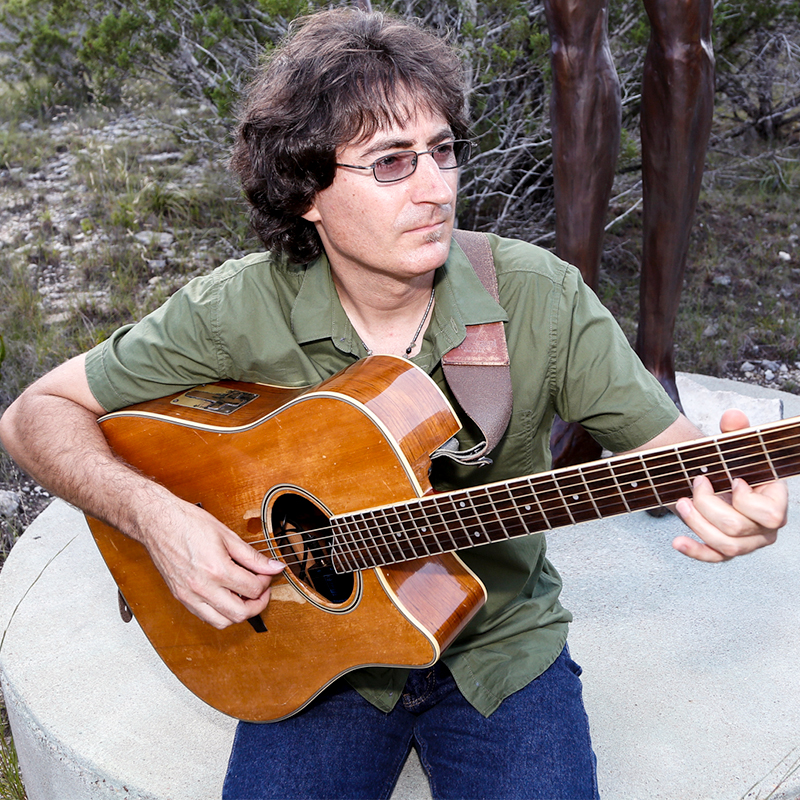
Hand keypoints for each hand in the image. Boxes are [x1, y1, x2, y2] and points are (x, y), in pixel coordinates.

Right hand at [137, 493, 284, 628]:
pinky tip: (227, 598)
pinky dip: (220, 613)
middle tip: (263, 590)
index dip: (266, 581)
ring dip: (239, 613)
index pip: (253, 588)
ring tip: (245, 596)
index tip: (267, 573)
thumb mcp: (227, 535)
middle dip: (258, 604)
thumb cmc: (188, 523)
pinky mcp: (180, 597)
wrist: (157, 522)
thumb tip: (274, 567)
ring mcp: (189, 596)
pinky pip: (205, 617)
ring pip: (222, 622)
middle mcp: (201, 587)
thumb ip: (252, 556)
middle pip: (240, 613)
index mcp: (216, 569)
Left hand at [672, 409, 787, 561]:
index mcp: (774, 503)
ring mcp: (747, 542)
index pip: (771, 515)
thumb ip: (736, 431)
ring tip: (681, 503)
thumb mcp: (736, 448)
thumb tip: (732, 416)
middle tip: (696, 484)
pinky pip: (714, 557)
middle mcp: (765, 528)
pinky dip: (695, 551)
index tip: (732, 480)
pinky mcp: (727, 549)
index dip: (746, 500)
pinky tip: (677, 541)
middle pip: (737, 528)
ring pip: (726, 546)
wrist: (723, 481)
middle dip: (709, 505)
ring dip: (698, 524)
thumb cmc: (734, 466)